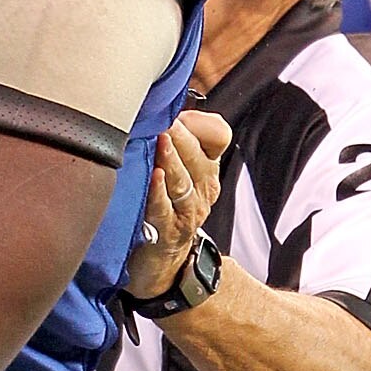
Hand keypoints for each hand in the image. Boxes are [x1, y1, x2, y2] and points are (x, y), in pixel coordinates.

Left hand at [125, 111, 228, 300]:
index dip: (198, 122)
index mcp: (207, 168)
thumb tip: (159, 106)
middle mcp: (204, 188)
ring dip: (171, 159)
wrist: (162, 265)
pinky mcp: (168, 232)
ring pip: (183, 180)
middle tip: (164, 118)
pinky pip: (165, 209)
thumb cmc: (164, 210)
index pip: (218, 135)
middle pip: (198, 155)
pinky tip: (153, 176)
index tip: (177, 114)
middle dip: (181, 135)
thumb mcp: (178, 173)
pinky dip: (159, 192)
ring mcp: (188, 212)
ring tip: (160, 139)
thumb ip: (173, 142)